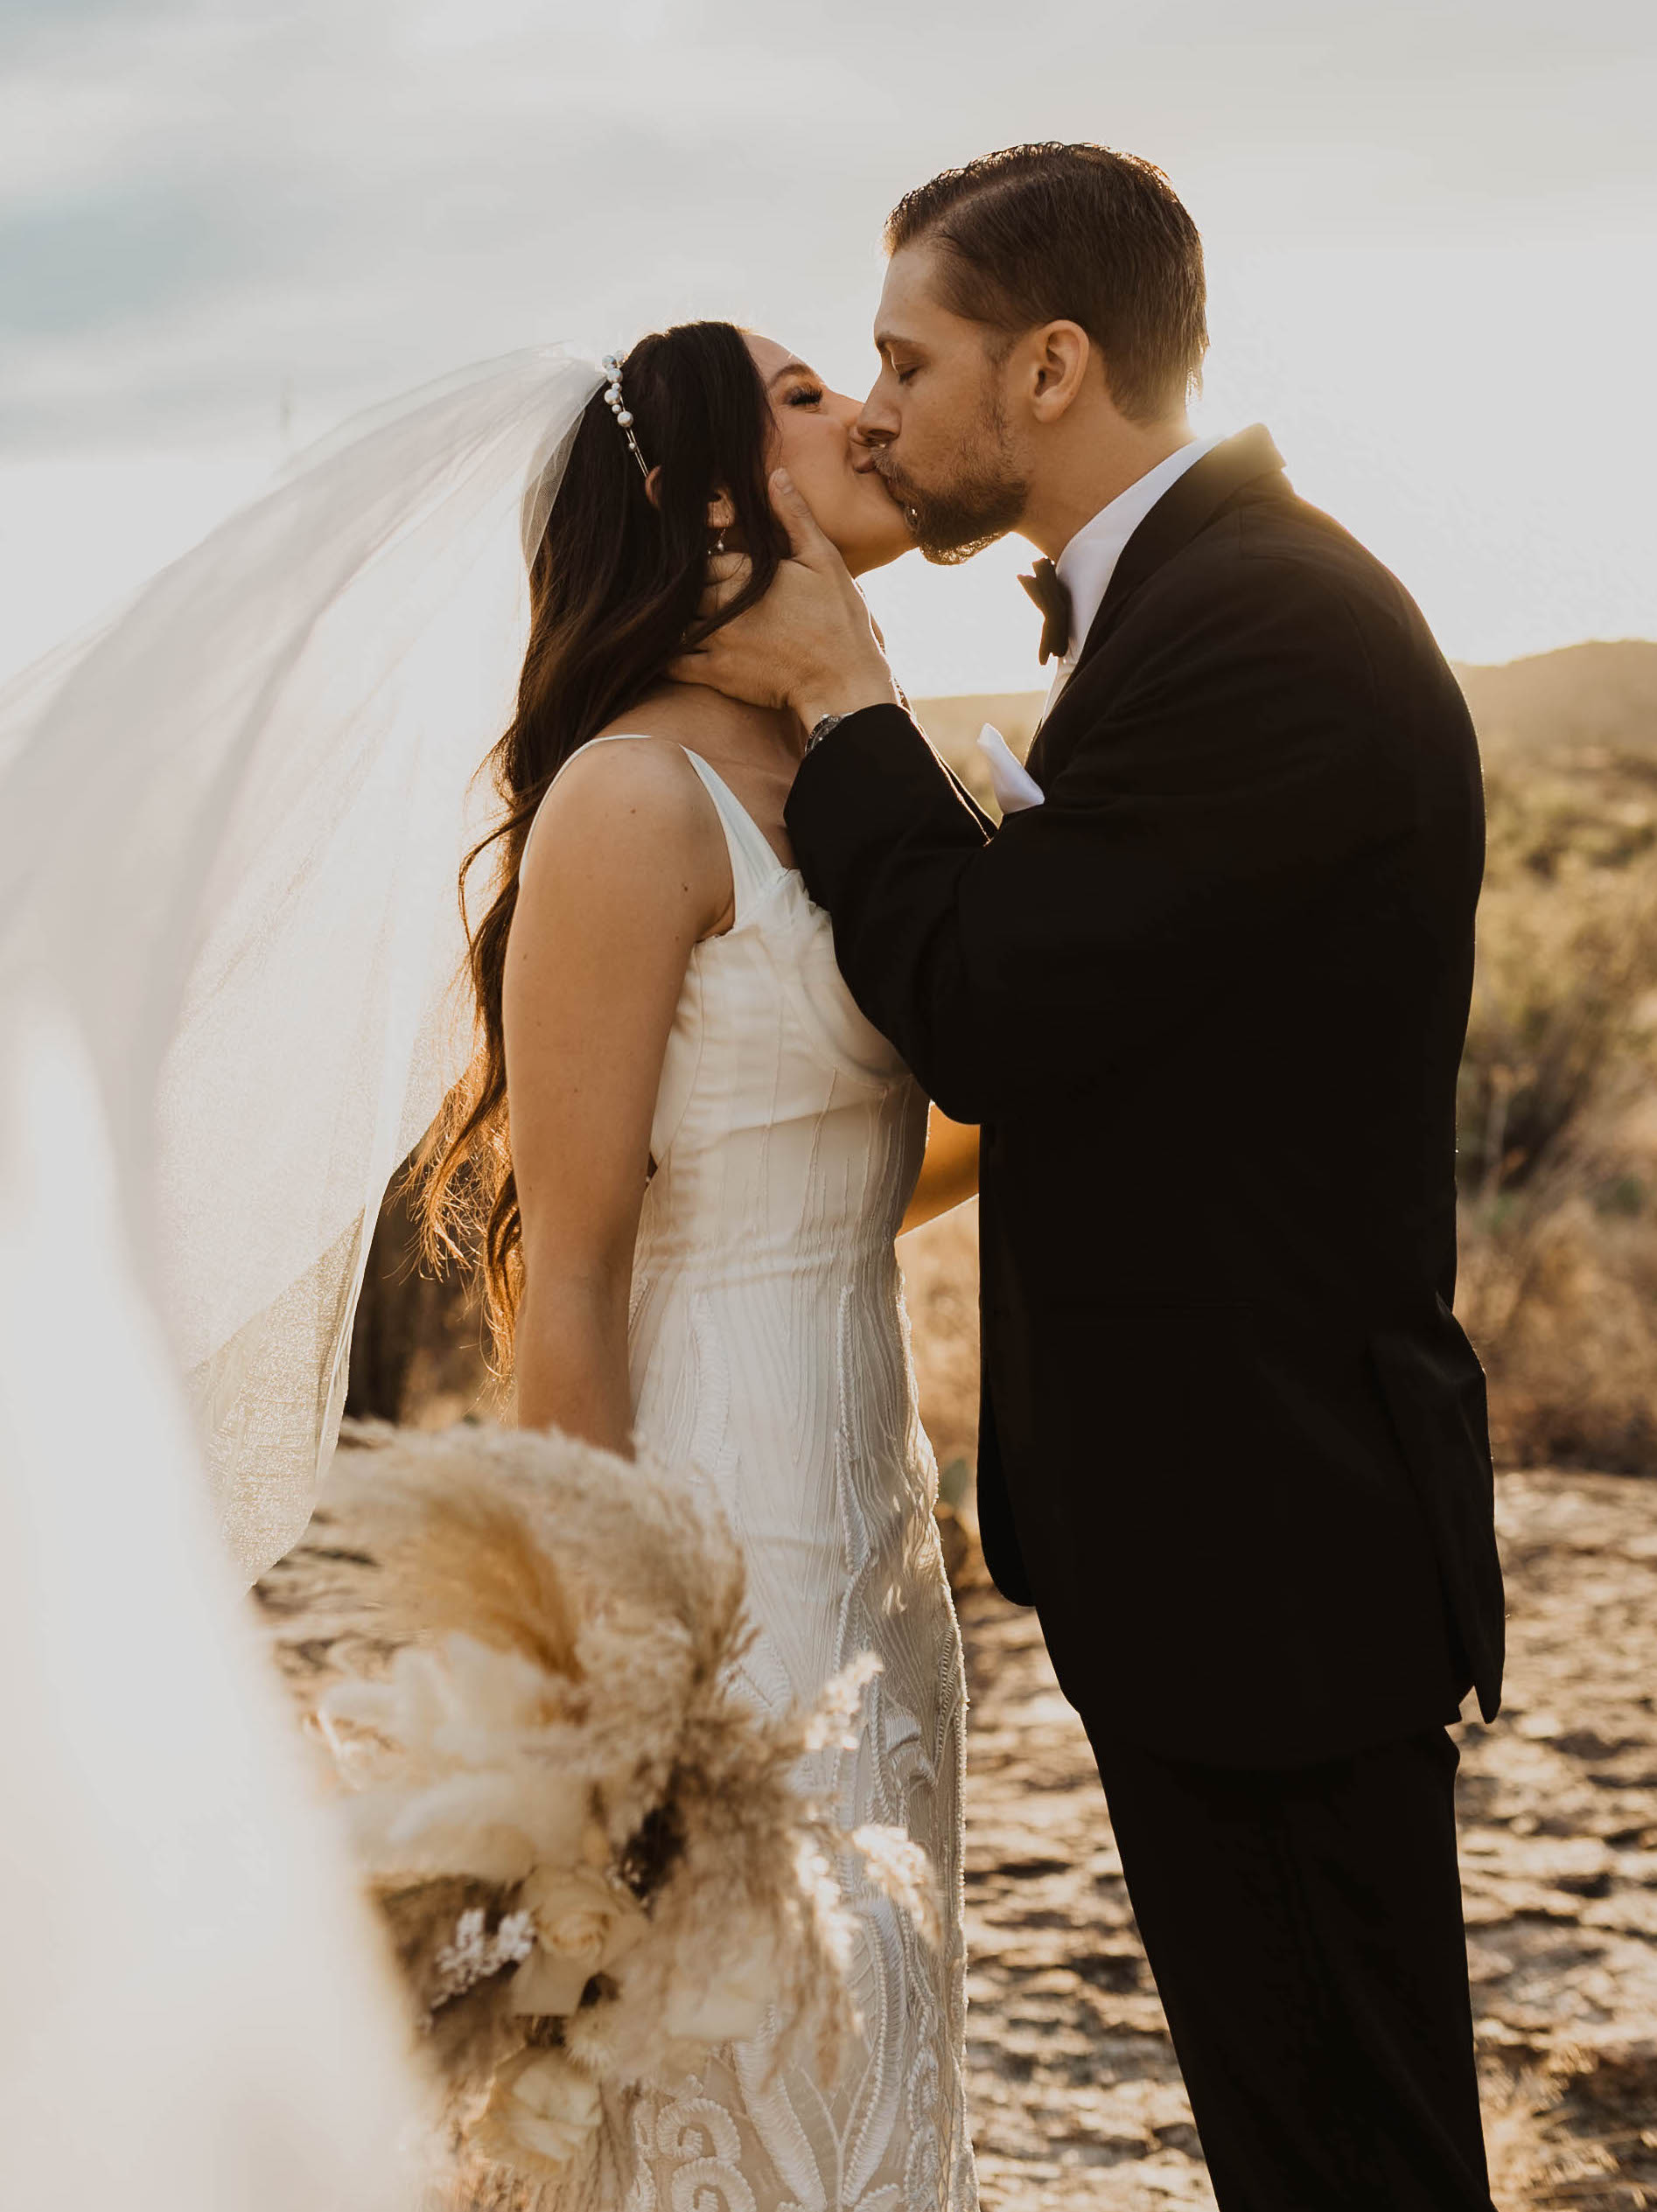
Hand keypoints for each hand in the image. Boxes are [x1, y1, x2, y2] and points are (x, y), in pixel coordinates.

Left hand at [668, 470, 900, 733]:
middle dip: (683, 591)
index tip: (709, 569)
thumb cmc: (839, 620)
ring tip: (666, 618)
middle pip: (683, 590)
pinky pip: (674, 664)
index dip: (704, 563)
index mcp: (747, 574)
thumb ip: (795, 517)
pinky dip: (662, 657)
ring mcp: (718, 641)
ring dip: (668, 620)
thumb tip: (776, 474)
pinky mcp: (717, 675)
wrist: (843, 681)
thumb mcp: (824, 560)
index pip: (704, 559)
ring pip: (672, 623)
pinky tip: (661, 651)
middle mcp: (725, 606)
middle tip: (684, 593)